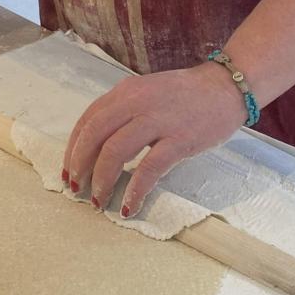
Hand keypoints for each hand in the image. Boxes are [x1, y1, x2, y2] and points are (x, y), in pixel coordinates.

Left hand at [62, 63, 246, 217]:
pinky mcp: (180, 139)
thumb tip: (98, 145)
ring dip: (102, 180)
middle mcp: (137, 102)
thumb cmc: (186, 95)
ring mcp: (158, 120)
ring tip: (98, 201)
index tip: (68, 169)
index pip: (88, 120)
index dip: (73, 148)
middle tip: (76, 188)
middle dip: (79, 165)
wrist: (226, 87)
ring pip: (115, 152)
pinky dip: (135, 191)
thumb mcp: (147, 92)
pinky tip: (129, 207)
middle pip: (95, 135)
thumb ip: (124, 111)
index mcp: (126, 91)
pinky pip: (149, 169)